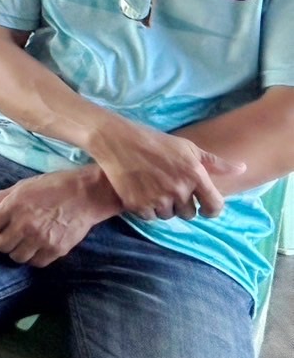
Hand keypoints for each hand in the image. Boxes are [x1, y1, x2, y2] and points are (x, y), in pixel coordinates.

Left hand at [0, 167, 120, 266]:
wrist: (86, 195)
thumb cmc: (53, 186)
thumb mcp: (24, 186)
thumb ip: (0, 197)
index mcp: (14, 206)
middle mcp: (25, 225)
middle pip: (0, 245)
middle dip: (1, 239)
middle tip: (8, 234)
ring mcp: (41, 239)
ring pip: (17, 257)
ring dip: (17, 250)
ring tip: (22, 242)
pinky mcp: (56, 250)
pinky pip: (36, 263)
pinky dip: (33, 257)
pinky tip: (36, 247)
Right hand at [88, 117, 244, 220]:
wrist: (116, 140)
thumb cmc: (155, 141)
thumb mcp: (187, 147)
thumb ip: (214, 162)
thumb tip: (242, 168)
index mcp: (194, 175)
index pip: (215, 206)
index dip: (212, 210)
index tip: (205, 208)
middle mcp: (178, 189)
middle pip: (189, 214)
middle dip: (182, 205)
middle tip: (169, 190)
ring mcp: (157, 198)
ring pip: (168, 216)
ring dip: (163, 207)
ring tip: (153, 189)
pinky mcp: (137, 204)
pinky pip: (149, 217)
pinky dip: (146, 209)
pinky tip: (140, 192)